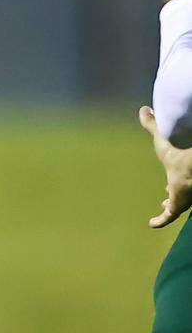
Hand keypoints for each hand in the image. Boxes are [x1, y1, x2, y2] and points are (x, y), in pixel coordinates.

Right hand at [139, 106, 191, 228]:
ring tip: (164, 206)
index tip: (168, 184)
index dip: (173, 179)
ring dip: (170, 207)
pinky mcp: (178, 207)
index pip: (178, 176)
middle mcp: (185, 185)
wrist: (191, 166)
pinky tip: (152, 224)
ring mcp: (183, 198)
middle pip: (180, 190)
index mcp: (182, 171)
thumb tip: (145, 108)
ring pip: (177, 205)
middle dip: (173, 194)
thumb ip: (153, 124)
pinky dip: (160, 221)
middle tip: (167, 197)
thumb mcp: (161, 138)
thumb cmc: (179, 153)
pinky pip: (168, 218)